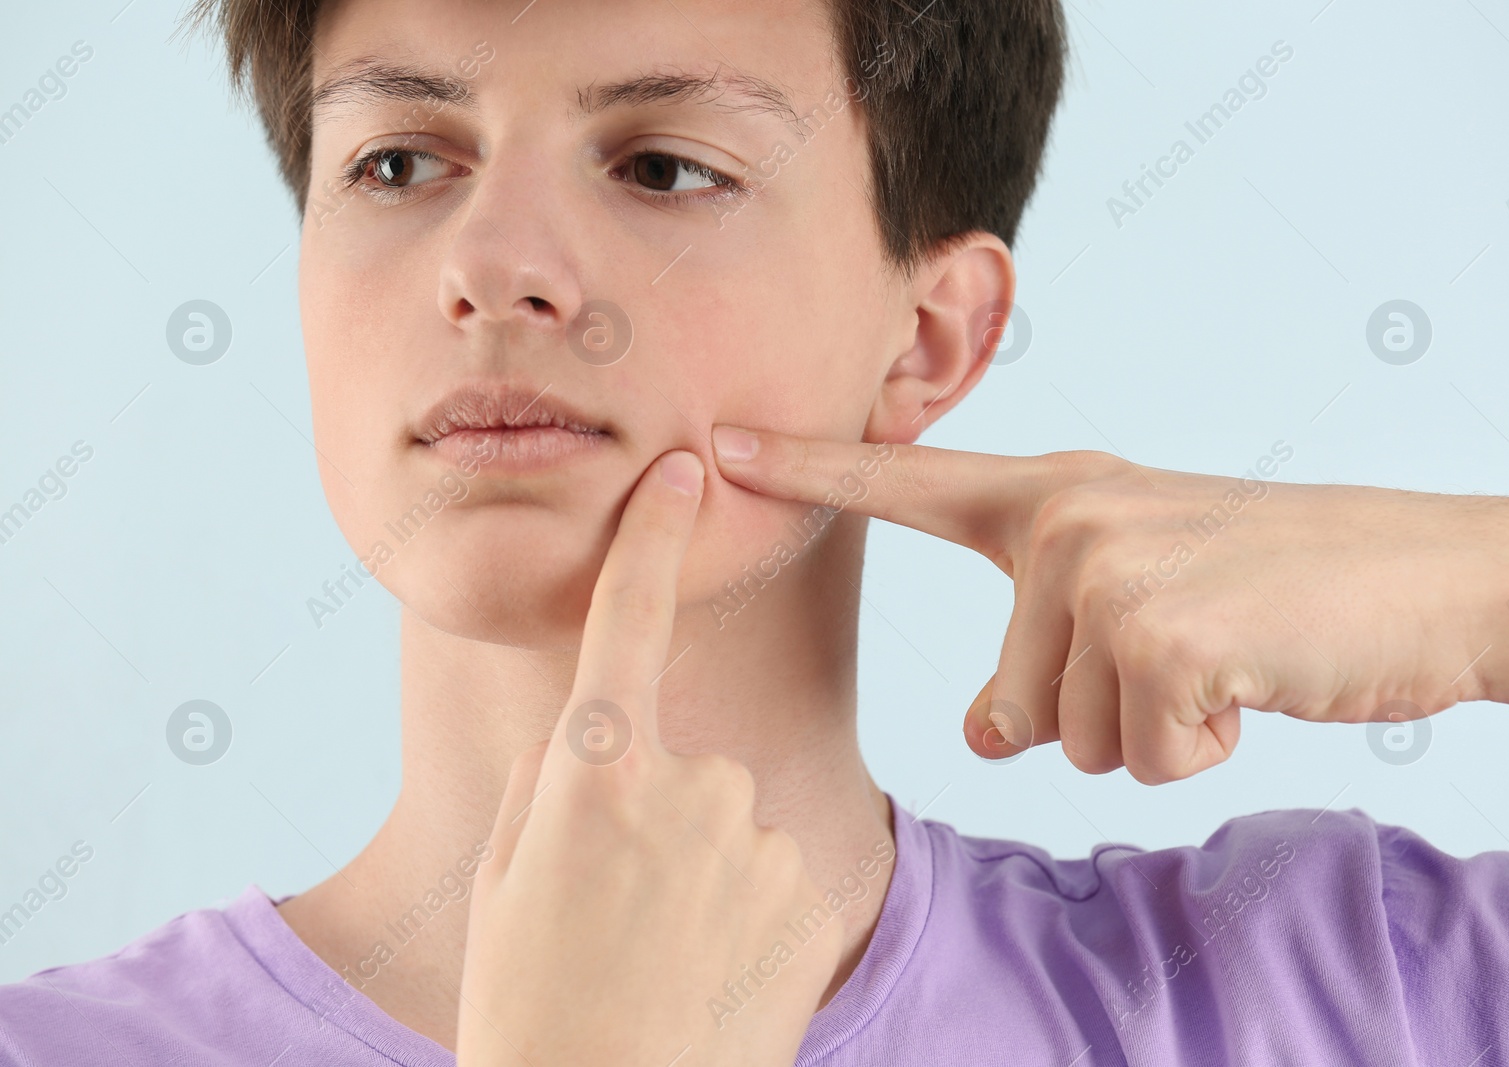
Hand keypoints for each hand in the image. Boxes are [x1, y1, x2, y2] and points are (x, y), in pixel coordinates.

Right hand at [456, 450, 841, 1065]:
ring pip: (728, 824)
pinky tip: (713, 973)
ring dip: (702, 873)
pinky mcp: (810, 889)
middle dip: (654, 817)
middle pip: (680, 764)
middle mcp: (689, 786)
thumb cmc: (534, 1008)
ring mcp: (758, 838)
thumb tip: (590, 736)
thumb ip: (550, 783)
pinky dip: (747, 913)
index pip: (626, 622)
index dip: (652, 538)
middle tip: (613, 912)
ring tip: (661, 956)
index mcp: (596, 774)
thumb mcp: (506, 885)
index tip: (677, 474)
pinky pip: (771, 873)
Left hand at [709, 425, 1508, 783]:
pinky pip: (1143, 756)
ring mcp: (1107, 567)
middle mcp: (1066, 517)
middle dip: (1103, 718)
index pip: (907, 482)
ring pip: (1075, 739)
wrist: (1421, 576)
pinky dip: (1202, 747)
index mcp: (1053, 497)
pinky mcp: (1158, 629)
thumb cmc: (1273, 586)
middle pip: (1014, 706)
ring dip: (1157, 729)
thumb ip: (1046, 652)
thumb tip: (979, 733)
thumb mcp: (1142, 601)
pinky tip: (1247, 682)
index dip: (805, 469)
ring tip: (1220, 658)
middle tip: (1187, 653)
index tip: (712, 446)